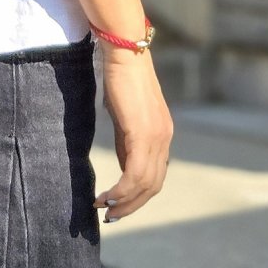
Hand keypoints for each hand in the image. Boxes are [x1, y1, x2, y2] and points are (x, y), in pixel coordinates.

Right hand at [93, 45, 173, 222]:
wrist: (123, 51)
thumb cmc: (120, 79)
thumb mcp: (125, 117)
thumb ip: (128, 141)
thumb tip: (124, 163)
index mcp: (162, 135)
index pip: (155, 177)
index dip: (137, 197)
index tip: (117, 207)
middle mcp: (164, 139)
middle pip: (152, 186)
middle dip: (131, 206)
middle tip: (110, 217)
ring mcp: (156, 137)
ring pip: (144, 185)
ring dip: (123, 202)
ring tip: (103, 208)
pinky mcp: (143, 134)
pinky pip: (134, 174)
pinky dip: (120, 191)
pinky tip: (105, 196)